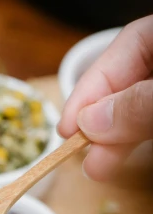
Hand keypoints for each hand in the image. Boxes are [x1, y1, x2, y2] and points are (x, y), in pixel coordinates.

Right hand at [58, 15, 152, 180]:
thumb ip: (139, 104)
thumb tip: (91, 121)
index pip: (127, 46)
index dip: (92, 87)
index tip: (68, 126)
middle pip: (133, 79)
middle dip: (105, 119)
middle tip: (79, 156)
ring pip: (146, 103)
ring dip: (120, 135)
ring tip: (98, 167)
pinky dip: (142, 135)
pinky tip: (124, 152)